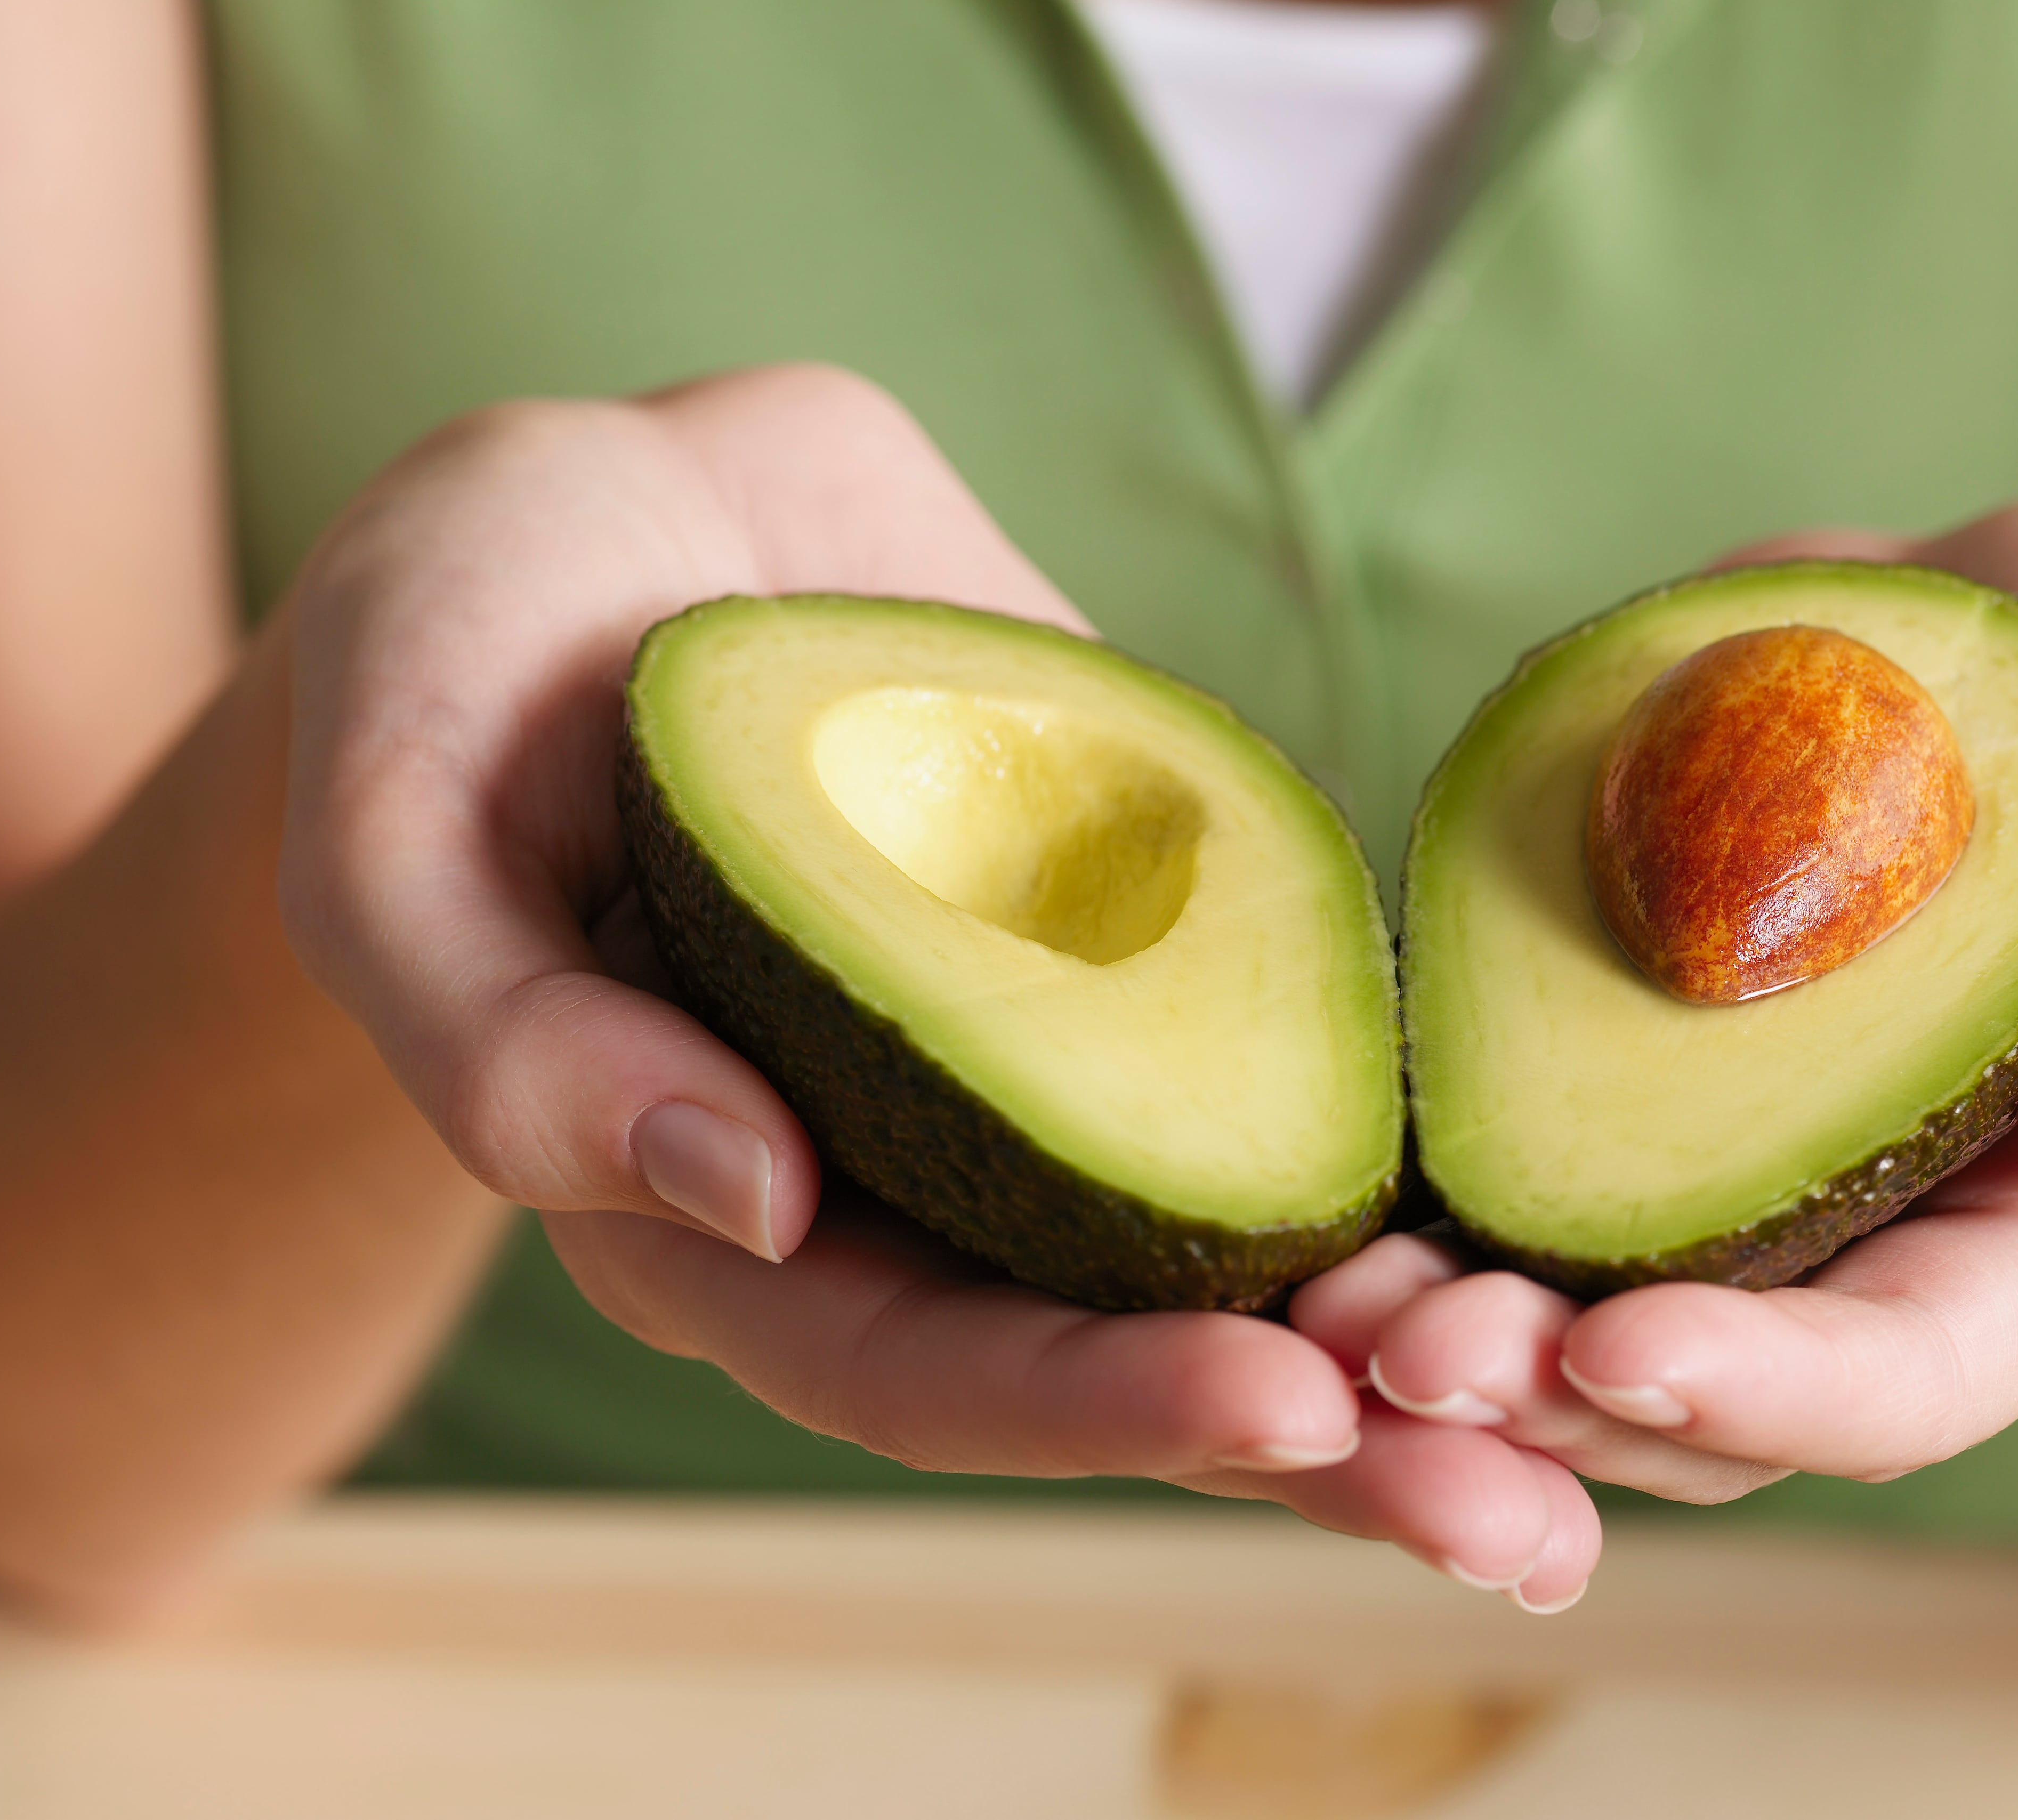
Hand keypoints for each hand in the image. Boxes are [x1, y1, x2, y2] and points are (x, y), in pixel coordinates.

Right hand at [279, 364, 1597, 1602]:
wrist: (607, 508)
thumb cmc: (454, 654)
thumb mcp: (397, 823)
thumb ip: (504, 1038)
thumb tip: (731, 1194)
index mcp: (720, 1204)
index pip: (921, 1363)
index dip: (1098, 1402)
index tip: (1287, 1407)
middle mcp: (905, 1163)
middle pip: (1120, 1347)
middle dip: (1322, 1438)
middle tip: (1527, 1509)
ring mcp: (1039, 1051)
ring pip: (1239, 1234)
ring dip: (1419, 1325)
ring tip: (1620, 1397)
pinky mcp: (1141, 928)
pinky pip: (1285, 1048)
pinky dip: (1420, 1123)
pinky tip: (1576, 1171)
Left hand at [1295, 495, 2017, 1507]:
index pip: (1913, 1373)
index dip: (1772, 1387)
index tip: (1617, 1350)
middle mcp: (1873, 1242)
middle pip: (1707, 1399)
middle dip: (1549, 1401)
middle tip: (1395, 1351)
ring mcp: (1728, 1172)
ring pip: (1574, 1331)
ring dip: (1443, 1342)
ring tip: (1317, 1305)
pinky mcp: (1612, 1080)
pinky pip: (1501, 1184)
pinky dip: (1405, 1211)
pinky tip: (1303, 1199)